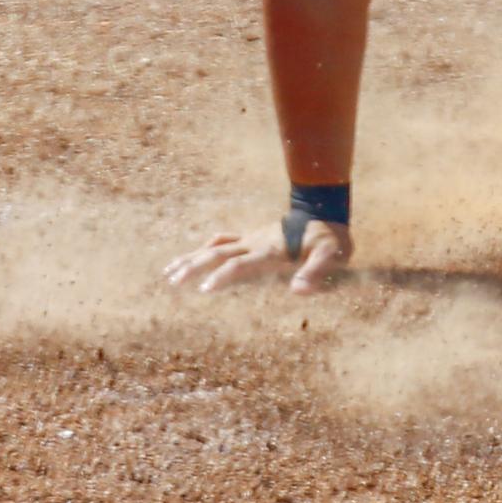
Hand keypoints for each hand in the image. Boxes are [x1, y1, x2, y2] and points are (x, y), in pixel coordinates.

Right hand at [163, 218, 349, 295]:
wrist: (324, 211)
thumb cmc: (329, 238)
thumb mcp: (330, 255)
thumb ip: (316, 272)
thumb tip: (298, 291)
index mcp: (270, 251)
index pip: (239, 265)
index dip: (222, 277)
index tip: (204, 289)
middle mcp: (254, 243)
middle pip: (216, 254)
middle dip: (193, 267)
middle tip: (172, 280)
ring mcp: (251, 239)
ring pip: (214, 247)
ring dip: (191, 258)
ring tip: (170, 271)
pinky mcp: (252, 238)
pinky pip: (223, 241)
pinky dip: (207, 248)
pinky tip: (197, 255)